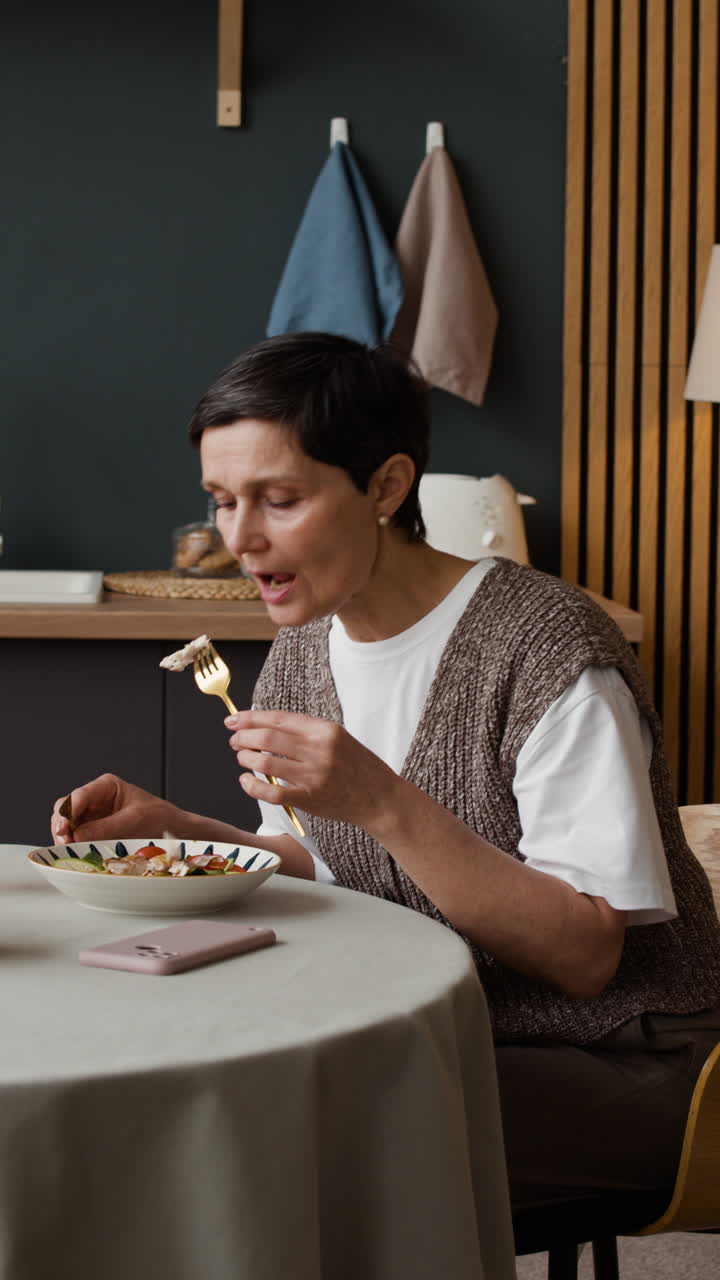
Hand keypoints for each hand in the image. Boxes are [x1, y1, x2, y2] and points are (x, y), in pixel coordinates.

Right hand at [51, 773, 183, 844]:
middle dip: (62, 826)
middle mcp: (96, 799)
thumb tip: (77, 836)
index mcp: (106, 787)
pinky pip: (76, 837)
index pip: (78, 797)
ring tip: (69, 850)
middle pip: (66, 810)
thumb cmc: (160, 819)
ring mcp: (93, 816)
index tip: (64, 829)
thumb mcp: (134, 822)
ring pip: (67, 825)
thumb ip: (105, 828)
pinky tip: (76, 853)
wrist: (176, 832)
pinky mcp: (94, 832)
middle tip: (64, 843)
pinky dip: (73, 845)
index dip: (67, 813)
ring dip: (65, 838)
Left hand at [225, 710, 399, 830]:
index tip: (234, 719)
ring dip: (246, 759)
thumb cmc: (357, 766)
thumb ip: (305, 732)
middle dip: (243, 737)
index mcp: (325, 730)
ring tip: (242, 758)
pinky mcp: (309, 799)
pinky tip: (246, 781)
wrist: (379, 797)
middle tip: (235, 740)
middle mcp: (319, 750)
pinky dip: (252, 786)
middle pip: (267, 738)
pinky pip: (271, 792)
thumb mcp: (337, 737)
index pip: (278, 718)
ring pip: (265, 763)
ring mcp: (313, 775)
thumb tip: (265, 725)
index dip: (251, 717)